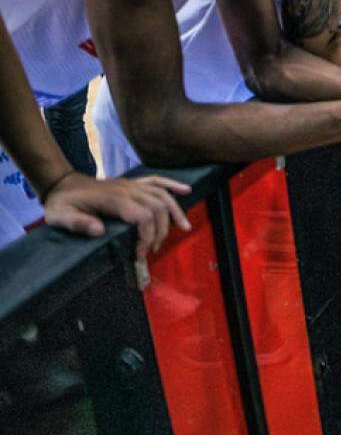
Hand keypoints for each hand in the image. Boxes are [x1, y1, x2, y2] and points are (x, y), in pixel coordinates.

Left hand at [42, 172, 191, 257]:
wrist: (61, 184)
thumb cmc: (62, 204)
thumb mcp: (61, 216)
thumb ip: (79, 224)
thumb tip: (99, 231)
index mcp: (114, 198)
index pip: (143, 216)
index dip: (147, 236)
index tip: (140, 254)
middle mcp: (128, 189)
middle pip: (157, 208)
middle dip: (160, 231)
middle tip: (152, 249)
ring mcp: (132, 184)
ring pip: (162, 195)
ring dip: (175, 212)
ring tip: (184, 228)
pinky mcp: (133, 183)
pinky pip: (157, 181)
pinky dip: (173, 185)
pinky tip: (186, 191)